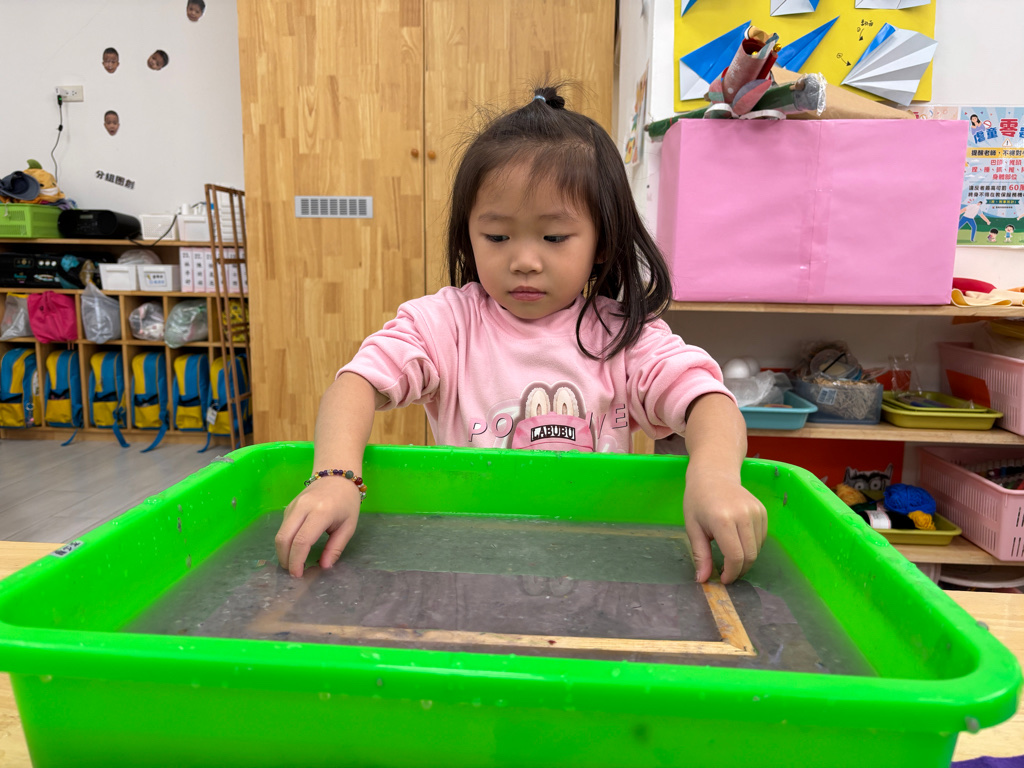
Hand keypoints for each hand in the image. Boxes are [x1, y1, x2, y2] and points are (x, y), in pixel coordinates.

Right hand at [274, 477, 361, 577]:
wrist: (337, 476)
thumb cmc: (347, 502)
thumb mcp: (348, 526)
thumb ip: (336, 547)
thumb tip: (324, 567)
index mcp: (321, 512)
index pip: (302, 541)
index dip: (297, 561)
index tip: (299, 574)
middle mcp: (303, 508)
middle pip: (284, 538)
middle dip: (285, 559)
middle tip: (294, 573)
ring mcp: (293, 506)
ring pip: (280, 534)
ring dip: (283, 552)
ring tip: (294, 564)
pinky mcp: (288, 507)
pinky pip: (283, 528)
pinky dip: (285, 542)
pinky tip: (294, 550)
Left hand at [683, 468, 766, 584]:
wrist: (713, 474)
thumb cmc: (697, 500)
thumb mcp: (693, 527)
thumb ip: (701, 554)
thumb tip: (703, 580)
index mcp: (723, 520)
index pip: (735, 557)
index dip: (731, 573)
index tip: (723, 579)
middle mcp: (743, 515)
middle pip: (750, 555)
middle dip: (739, 570)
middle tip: (727, 572)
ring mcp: (756, 512)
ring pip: (758, 549)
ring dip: (746, 558)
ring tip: (730, 555)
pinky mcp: (763, 511)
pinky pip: (762, 538)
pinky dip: (752, 546)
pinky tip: (738, 541)